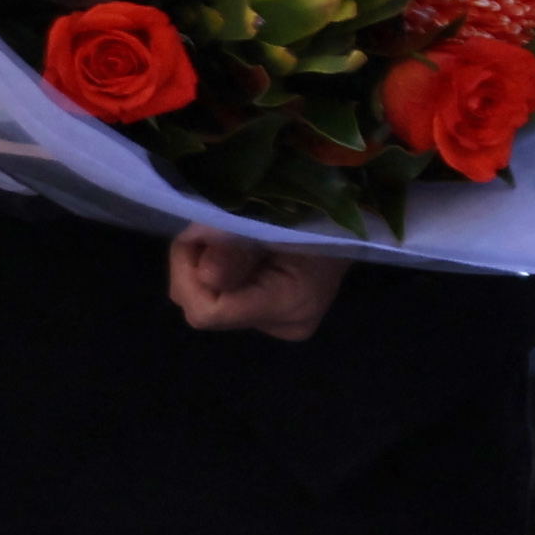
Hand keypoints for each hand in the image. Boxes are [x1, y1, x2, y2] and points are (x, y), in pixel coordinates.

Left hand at [169, 229, 345, 342]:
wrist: (346, 214)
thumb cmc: (310, 209)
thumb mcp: (269, 220)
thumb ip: (235, 248)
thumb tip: (206, 275)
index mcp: (288, 306)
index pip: (207, 311)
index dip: (188, 273)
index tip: (199, 236)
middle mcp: (282, 326)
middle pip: (202, 307)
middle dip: (194, 267)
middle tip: (215, 231)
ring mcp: (277, 323)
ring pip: (208, 302)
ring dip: (204, 266)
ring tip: (230, 237)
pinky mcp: (269, 314)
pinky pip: (223, 298)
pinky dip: (220, 272)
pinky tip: (238, 252)